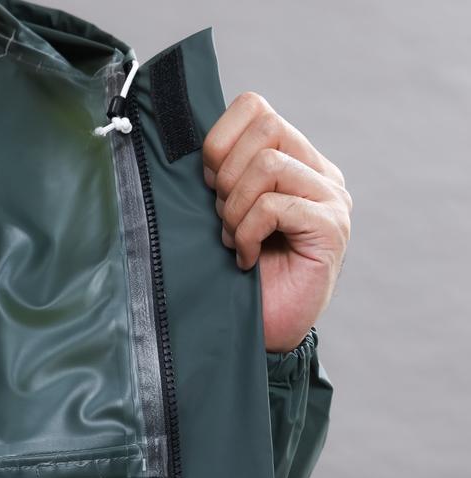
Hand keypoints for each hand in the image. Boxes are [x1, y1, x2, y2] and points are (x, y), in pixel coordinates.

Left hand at [202, 92, 351, 352]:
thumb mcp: (223, 214)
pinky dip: (247, 233)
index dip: (218, 140)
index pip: (255, 107)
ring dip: (235, 208)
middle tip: (223, 217)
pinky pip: (274, 206)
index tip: (209, 185)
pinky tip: (246, 259)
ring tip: (234, 241)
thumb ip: (221, 176)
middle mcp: (318, 172)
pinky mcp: (331, 227)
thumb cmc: (239, 273)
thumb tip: (189, 145)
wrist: (264, 327)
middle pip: (266, 126)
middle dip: (226, 174)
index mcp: (293, 160)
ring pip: (268, 165)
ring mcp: (330, 197)